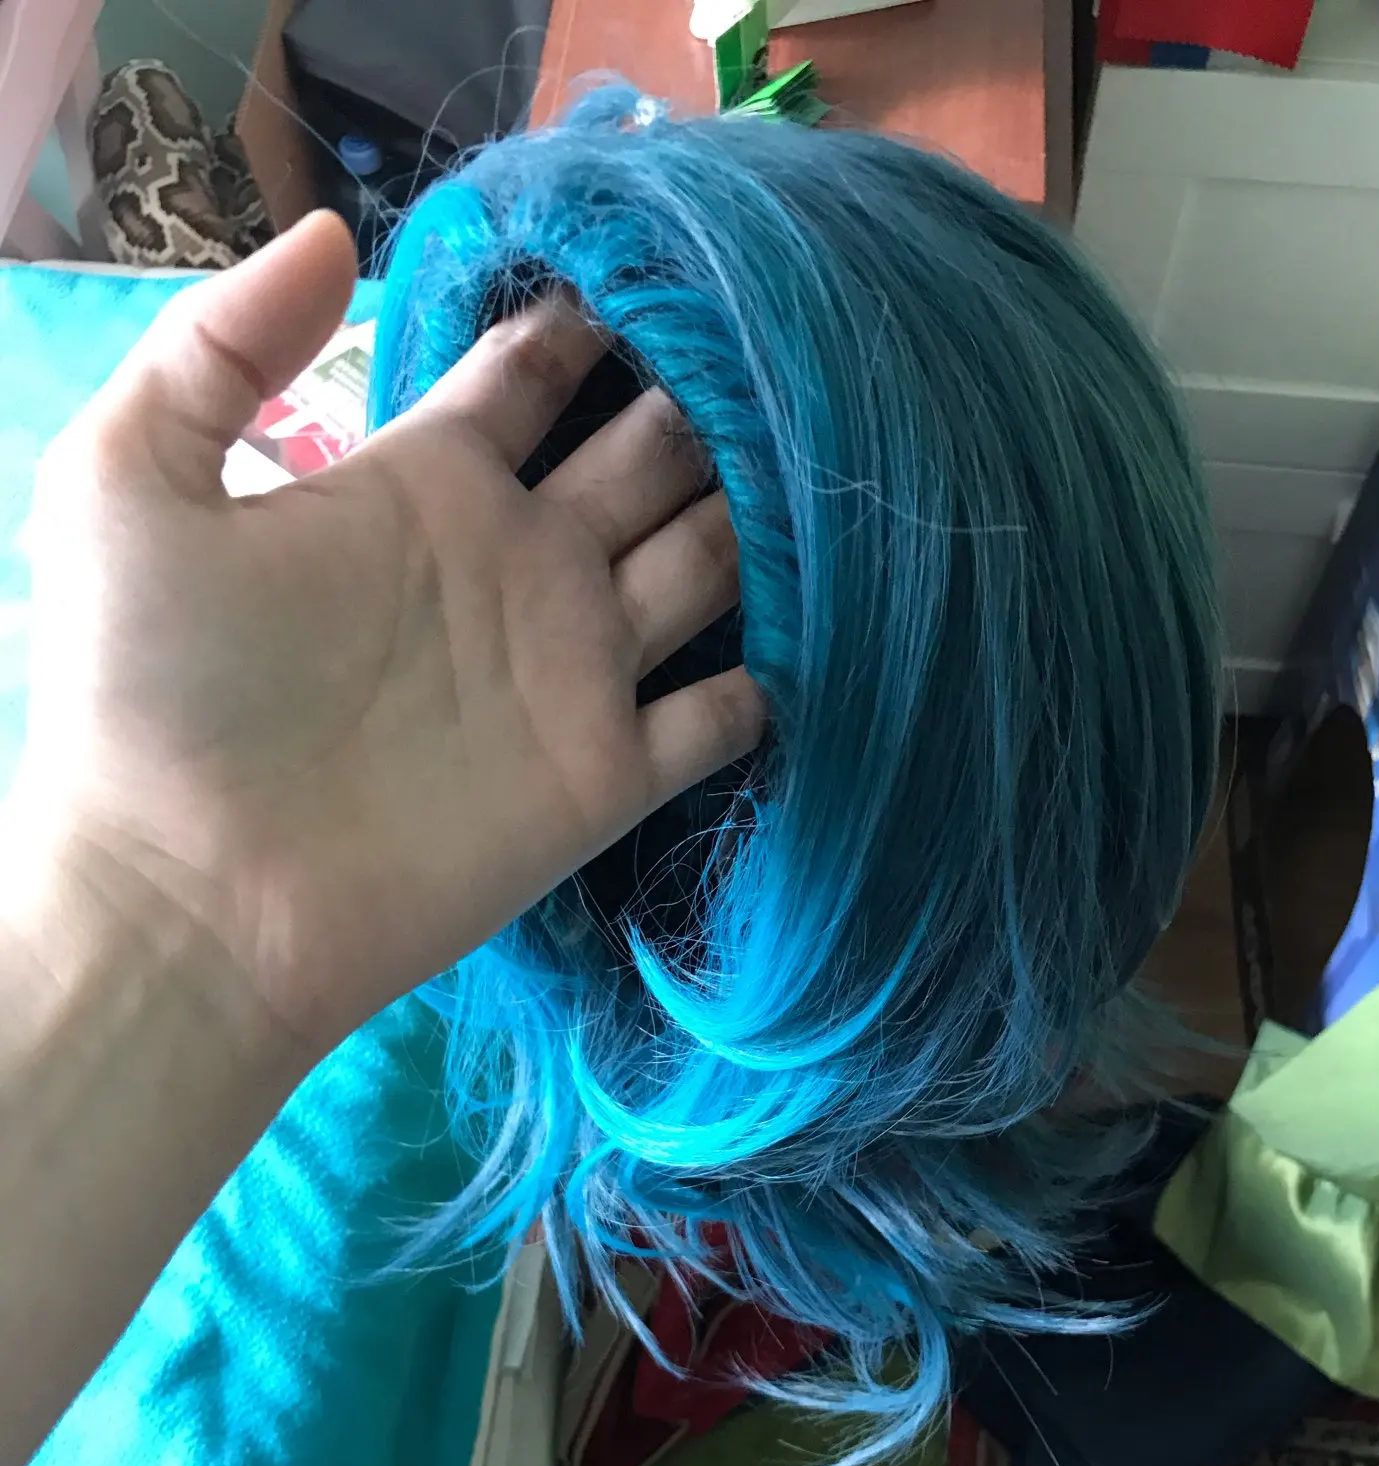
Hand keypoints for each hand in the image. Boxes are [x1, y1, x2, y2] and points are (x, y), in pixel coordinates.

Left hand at [14, 213, 762, 1055]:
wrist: (192, 901)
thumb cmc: (150, 699)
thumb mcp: (127, 483)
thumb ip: (220, 346)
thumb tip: (332, 228)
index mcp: (426, 482)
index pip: (535, 374)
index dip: (590, 317)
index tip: (658, 260)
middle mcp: (522, 562)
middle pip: (648, 455)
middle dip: (709, 398)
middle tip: (779, 345)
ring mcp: (573, 671)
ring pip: (708, 564)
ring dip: (762, 515)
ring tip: (828, 450)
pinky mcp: (607, 775)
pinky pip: (722, 715)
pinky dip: (772, 674)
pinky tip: (822, 616)